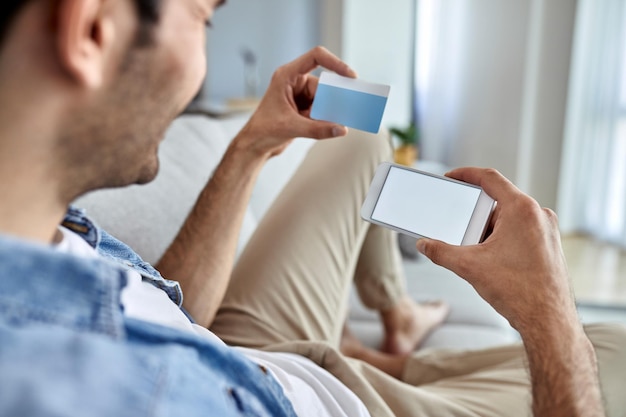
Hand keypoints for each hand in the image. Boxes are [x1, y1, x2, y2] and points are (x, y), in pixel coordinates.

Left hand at [237, 46, 356, 158]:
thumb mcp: (292, 127)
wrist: (255, 145)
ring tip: (330, 124)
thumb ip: (318, 129)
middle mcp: (295, 81)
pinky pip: (322, 109)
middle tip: (344, 111)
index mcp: (287, 75)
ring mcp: (300, 95)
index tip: (350, 76)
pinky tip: (326, 128)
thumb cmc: (264, 130)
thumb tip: (342, 129)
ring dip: (328, 112)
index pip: (315, 57)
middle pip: (323, 84)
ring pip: (324, 99)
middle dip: (333, 99)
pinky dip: (326, 118)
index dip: (335, 63)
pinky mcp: (304, 107)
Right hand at [416, 168, 576, 333]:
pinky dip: (502, 241)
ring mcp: (547, 231)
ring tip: (478, 254)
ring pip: (509, 220)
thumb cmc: (519, 292)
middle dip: (475, 216)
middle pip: (498, 203)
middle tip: (461, 232)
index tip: (452, 178)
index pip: (490, 179)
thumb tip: (425, 245)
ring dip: (489, 232)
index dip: (466, 174)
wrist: (549, 322)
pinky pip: (521, 233)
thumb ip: (441, 252)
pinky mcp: (549, 246)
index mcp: (522, 210)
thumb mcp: (469, 267)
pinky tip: (493, 262)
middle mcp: (539, 216)